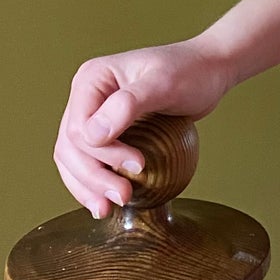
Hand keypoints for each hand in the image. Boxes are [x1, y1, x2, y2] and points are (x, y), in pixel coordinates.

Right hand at [54, 40, 232, 216]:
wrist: (208, 71)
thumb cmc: (190, 71)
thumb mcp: (164, 84)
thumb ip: (128, 104)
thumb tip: (93, 136)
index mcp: (92, 79)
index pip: (79, 128)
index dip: (102, 154)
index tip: (138, 165)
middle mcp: (86, 96)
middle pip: (71, 147)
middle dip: (92, 178)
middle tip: (123, 197)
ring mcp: (94, 114)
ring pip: (73, 160)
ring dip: (87, 187)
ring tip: (108, 208)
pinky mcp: (107, 131)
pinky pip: (89, 162)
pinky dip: (94, 184)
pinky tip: (106, 201)